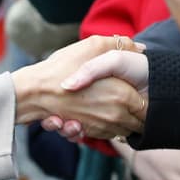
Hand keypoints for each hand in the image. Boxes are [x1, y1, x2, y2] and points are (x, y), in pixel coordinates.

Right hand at [12, 36, 146, 139]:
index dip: (144, 97)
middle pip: (137, 122)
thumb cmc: (61, 68)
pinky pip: (102, 135)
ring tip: (103, 106)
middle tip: (122, 99)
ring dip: (116, 121)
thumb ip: (119, 44)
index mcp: (122, 95)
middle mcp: (115, 115)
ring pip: (121, 131)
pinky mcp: (88, 134)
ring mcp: (101, 127)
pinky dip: (99, 126)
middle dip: (133, 113)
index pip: (146, 106)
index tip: (138, 89)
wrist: (33, 93)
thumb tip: (140, 47)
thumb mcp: (93, 46)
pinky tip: (87, 114)